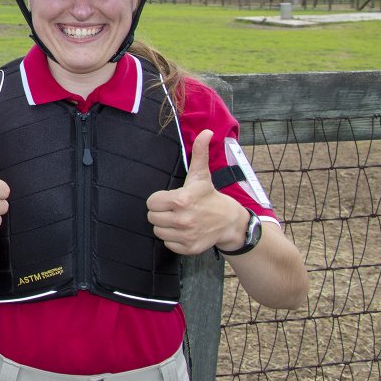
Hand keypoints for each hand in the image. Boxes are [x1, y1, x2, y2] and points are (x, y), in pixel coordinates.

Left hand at [146, 130, 244, 254]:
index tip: (170, 199)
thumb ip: (199, 152)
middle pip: (152, 218)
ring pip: (158, 231)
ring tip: (178, 219)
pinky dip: (173, 238)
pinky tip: (183, 230)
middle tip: (174, 209)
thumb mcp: (201, 174)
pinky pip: (167, 244)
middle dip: (161, 212)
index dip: (159, 200)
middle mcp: (182, 220)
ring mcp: (186, 235)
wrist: (229, 221)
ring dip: (166, 226)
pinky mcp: (188, 248)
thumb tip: (206, 131)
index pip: (151, 203)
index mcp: (181, 200)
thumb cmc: (209, 196)